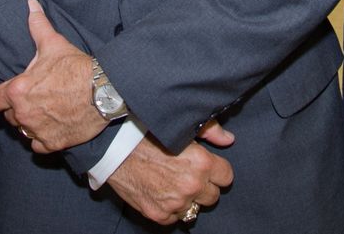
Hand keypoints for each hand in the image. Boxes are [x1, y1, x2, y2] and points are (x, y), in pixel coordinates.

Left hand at [0, 0, 106, 151]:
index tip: (11, 93)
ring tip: (45, 111)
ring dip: (31, 123)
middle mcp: (24, 114)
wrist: (103, 90)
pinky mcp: (53, 144)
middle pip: (11, 116)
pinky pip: (38, 146)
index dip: (2, 95)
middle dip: (19, 108)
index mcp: (18, 90)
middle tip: (35, 98)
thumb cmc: (77, 67)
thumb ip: (38, 26)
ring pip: (24, 131)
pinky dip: (43, 139)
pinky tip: (52, 126)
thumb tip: (31, 5)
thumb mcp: (54, 44)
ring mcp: (38, 131)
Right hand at [106, 134, 234, 225]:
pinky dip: (170, 208)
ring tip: (173, 182)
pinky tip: (161, 191)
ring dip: (187, 198)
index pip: (226, 177)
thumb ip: (209, 131)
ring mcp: (175, 203)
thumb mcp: (180, 127)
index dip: (217, 171)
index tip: (209, 167)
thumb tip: (228, 139)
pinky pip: (174, 217)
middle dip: (204, 186)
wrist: (115, 149)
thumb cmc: (146, 134)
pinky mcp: (158, 214)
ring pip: (194, 208)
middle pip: (213, 196)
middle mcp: (191, 186)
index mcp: (201, 164)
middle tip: (189, 174)